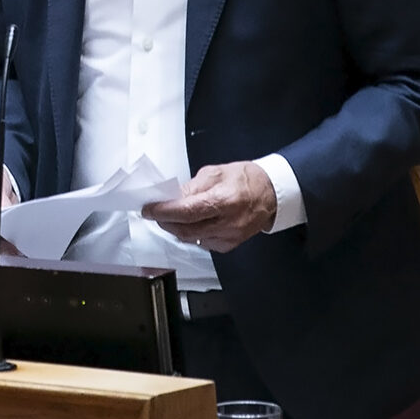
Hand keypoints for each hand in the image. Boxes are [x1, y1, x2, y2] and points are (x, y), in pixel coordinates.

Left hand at [142, 161, 277, 252]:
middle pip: (185, 229)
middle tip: (155, 212)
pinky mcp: (229, 245)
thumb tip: (171, 198)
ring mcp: (229, 237)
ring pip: (191, 238)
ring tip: (171, 215)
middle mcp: (228, 223)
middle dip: (165, 221)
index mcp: (225, 201)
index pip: (187, 211)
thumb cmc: (246, 180)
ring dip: (176, 228)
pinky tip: (190, 223)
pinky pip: (202, 243)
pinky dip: (191, 233)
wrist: (271, 194)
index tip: (149, 209)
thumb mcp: (216, 173)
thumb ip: (192, 187)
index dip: (164, 212)